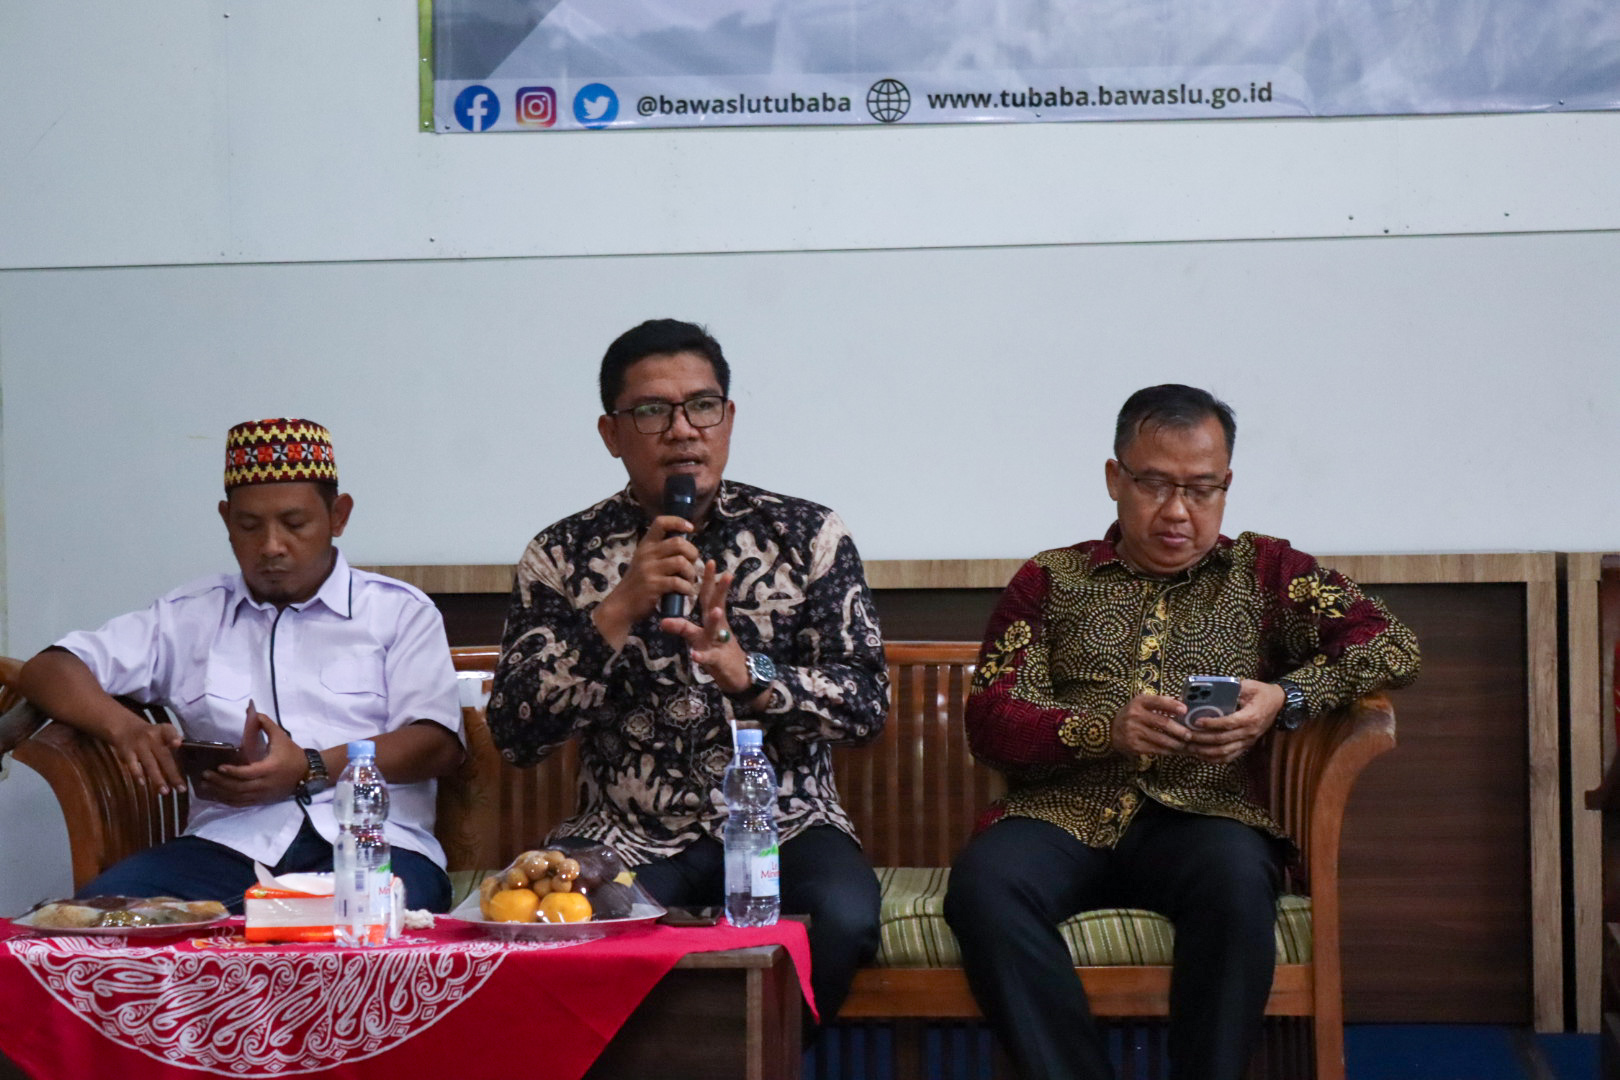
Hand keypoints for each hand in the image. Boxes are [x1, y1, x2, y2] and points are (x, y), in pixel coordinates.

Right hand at [105, 709, 184, 795]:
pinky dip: (137, 774)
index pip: (169, 732)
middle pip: (164, 757)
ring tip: (165, 792)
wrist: (125, 728)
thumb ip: (174, 742)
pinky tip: (143, 783)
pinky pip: (132, 765)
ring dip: (158, 779)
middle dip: (173, 774)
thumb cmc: (151, 735)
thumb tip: (187, 753)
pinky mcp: (127, 752)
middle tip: (181, 789)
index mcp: (163, 731)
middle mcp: (151, 737)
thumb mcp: (163, 733)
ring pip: (150, 764)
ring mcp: (139, 745)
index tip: (178, 744)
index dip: (173, 737)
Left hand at [202, 711, 305, 805]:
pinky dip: (228, 801)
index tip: (219, 767)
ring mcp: (263, 795)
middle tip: (205, 775)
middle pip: (238, 787)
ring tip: (205, 786)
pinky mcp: (262, 800)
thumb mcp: (281, 737)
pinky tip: (217, 796)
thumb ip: (267, 725)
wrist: (307, 773)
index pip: (247, 773)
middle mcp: (265, 784)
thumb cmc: (292, 754)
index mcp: (269, 769)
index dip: (232, 772)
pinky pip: (242, 804)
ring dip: (220, 793)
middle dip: (220, 782)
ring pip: (238, 797)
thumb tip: (254, 712)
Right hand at [593, 515, 699, 648]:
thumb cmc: (638, 584)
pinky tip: (685, 592)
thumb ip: (660, 553)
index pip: (660, 522)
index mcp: (645, 545)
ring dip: (691, 573)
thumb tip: (686, 547)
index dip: (678, 521)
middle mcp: (646, 554)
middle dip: (692, 553)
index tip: (690, 528)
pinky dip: (686, 588)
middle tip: (692, 565)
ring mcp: (649, 569)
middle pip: (678, 542)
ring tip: (689, 581)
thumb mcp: (644, 562)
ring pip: (681, 562)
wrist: (621, 605)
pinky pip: (678, 582)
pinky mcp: (653, 585)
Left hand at [659, 560, 752, 694]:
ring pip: (714, 629)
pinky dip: (702, 656)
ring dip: (713, 619)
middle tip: (714, 568)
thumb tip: (664, 617)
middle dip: (716, 586)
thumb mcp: (702, 638)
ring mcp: (718, 643)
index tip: (708, 561)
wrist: (738, 675)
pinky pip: (709, 658)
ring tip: (713, 610)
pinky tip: (695, 655)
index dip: (708, 580)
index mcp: (712, 621)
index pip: (709, 597)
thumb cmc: (718, 653)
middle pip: (715, 604)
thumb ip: (687, 627)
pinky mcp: (718, 661)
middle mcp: (716, 628)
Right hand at [1110, 693, 1190, 755]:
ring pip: (1161, 739)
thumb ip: (1161, 703)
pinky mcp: (1134, 746)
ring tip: (1186, 745)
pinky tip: (1175, 751)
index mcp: (1139, 702)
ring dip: (1176, 743)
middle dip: (1180, 730)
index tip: (1185, 710)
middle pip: (1163, 722)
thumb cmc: (1133, 715)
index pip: (1158, 701)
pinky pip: (1156, 749)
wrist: (1110, 730)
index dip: (1173, 706)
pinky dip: (1168, 751)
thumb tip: (1184, 705)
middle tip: (1190, 735)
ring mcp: (1134, 731)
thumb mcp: (1142, 704)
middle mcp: (1135, 715)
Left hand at [1183, 680, 1284, 763]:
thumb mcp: (1248, 685)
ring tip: (1189, 746)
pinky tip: (1200, 755)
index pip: (1229, 723)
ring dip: (1205, 751)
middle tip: (1186, 735)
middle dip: (1202, 738)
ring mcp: (1248, 741)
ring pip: (1224, 752)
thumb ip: (1232, 687)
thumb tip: (1209, 686)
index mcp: (1251, 716)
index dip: (1212, 723)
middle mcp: (1250, 732)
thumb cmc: (1260, 692)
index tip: (1196, 721)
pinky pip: (1229, 757)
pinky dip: (1213, 758)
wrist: (1278, 703)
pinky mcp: (1246, 746)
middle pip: (1223, 740)